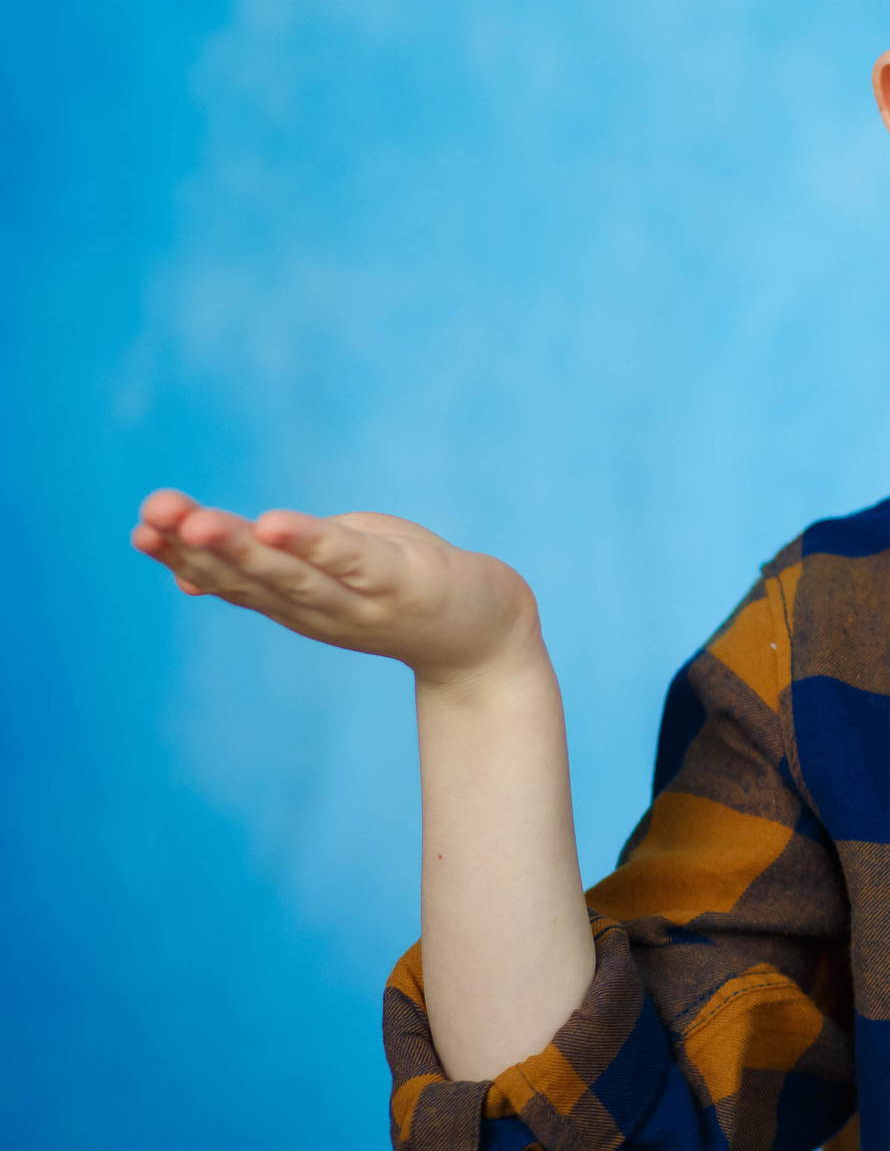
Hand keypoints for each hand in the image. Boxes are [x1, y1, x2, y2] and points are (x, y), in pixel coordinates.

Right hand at [131, 490, 538, 686]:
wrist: (488, 633)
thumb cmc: (403, 586)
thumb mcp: (328, 573)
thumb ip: (267, 569)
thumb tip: (183, 573)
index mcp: (295, 600)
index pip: (228, 578)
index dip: (182, 555)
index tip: (140, 528)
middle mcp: (317, 606)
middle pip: (248, 576)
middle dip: (195, 546)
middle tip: (148, 517)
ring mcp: (359, 598)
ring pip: (290, 573)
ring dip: (239, 548)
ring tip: (195, 520)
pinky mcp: (403, 582)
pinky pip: (351, 560)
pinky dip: (312, 543)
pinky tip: (274, 523)